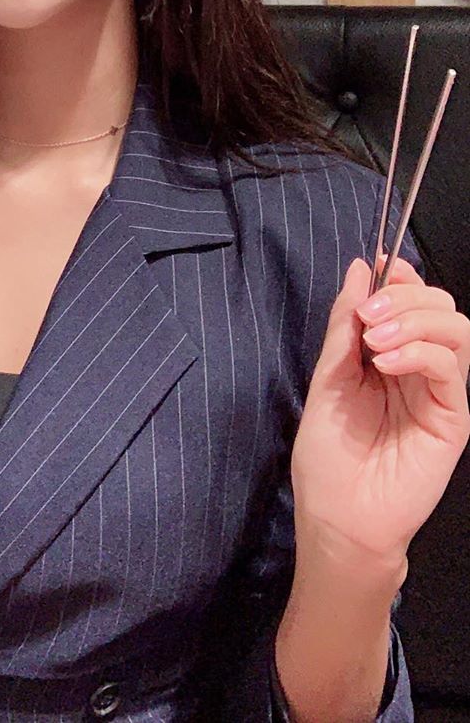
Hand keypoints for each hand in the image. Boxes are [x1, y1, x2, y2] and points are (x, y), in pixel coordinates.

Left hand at [291, 255, 469, 568]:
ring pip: (454, 328)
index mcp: (389, 355)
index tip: (378, 265)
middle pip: (439, 305)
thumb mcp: (328, 377)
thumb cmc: (328, 456)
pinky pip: (451, 368)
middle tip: (367, 317)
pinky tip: (387, 363)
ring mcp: (438, 392)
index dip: (400, 275)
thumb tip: (362, 270)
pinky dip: (420, 351)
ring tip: (374, 341)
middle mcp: (419, 368)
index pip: (412, 298)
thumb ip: (345, 326)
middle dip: (404, 295)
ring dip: (412, 319)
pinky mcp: (452, 418)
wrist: (339, 517)